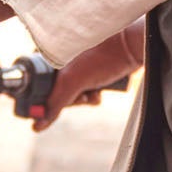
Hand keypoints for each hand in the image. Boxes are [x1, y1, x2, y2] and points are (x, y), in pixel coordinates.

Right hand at [27, 25, 141, 129]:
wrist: (134, 46)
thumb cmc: (104, 57)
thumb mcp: (74, 82)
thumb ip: (54, 103)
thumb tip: (37, 125)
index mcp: (51, 53)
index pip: (38, 83)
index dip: (47, 98)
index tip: (61, 102)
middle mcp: (61, 57)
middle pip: (55, 90)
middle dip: (70, 99)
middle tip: (82, 96)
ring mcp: (76, 62)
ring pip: (72, 91)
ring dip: (83, 98)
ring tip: (93, 94)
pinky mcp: (91, 67)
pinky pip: (85, 86)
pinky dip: (91, 93)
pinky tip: (99, 92)